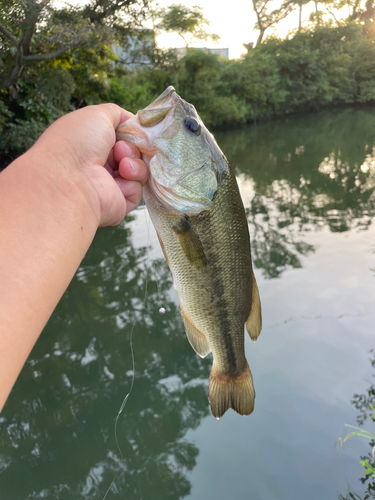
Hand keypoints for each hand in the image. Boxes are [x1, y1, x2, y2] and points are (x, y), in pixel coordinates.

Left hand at [32, 104, 147, 226]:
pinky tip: (117, 184)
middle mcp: (100, 164)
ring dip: (134, 164)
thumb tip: (132, 121)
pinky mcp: (118, 203)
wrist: (69, 181)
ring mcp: (109, 185)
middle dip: (132, 148)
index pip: (122, 137)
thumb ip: (117, 114)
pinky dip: (131, 184)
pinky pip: (137, 191)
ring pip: (139, 171)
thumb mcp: (97, 115)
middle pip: (134, 153)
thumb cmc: (77, 144)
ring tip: (122, 166)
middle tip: (120, 150)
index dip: (131, 134)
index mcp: (92, 144)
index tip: (134, 132)